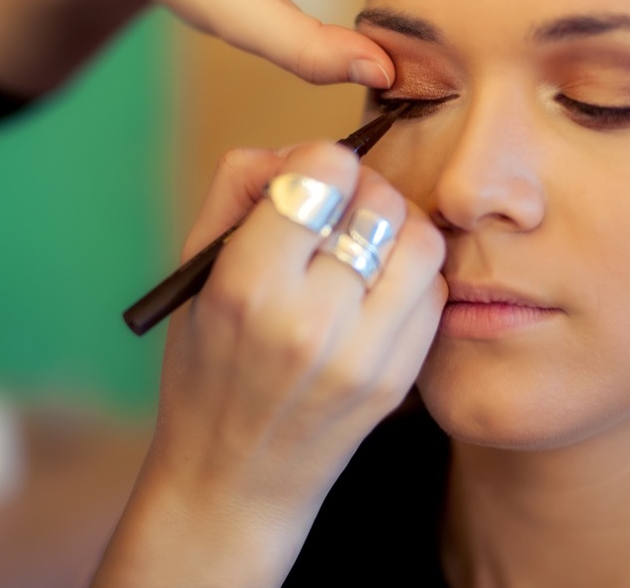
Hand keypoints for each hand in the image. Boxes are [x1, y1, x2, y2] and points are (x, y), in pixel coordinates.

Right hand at [94, 142, 444, 586]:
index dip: (317, 163)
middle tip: (338, 212)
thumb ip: (240, 188)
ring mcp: (364, 356)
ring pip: (421, 239)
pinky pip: (434, 290)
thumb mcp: (195, 270)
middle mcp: (311, 322)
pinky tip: (377, 289)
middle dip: (360, 191)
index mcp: (248, 287)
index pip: (323, 172)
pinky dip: (412, 274)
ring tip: (363, 246)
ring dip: (395, 228)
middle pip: (380, 200)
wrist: (234, 479)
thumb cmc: (206, 363)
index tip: (308, 184)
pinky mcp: (399, 379)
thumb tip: (301, 152)